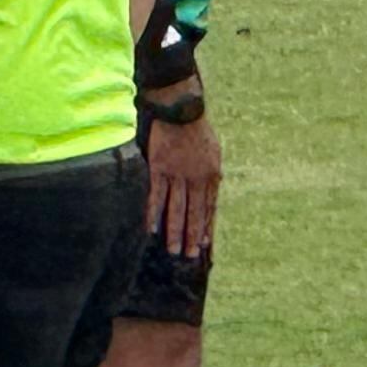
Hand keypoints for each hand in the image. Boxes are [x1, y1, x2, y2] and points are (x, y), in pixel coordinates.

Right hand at [146, 111, 221, 260]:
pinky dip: (154, 213)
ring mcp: (177, 174)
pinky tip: (152, 228)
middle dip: (192, 236)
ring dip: (174, 231)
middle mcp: (196, 179)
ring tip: (173, 250)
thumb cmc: (198, 130)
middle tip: (189, 256)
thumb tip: (212, 191)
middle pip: (194, 213)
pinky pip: (156, 195)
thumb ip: (211, 174)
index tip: (205, 245)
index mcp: (211, 176)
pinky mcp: (159, 168)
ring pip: (176, 209)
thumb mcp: (214, 153)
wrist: (181, 110)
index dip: (206, 228)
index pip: (209, 208)